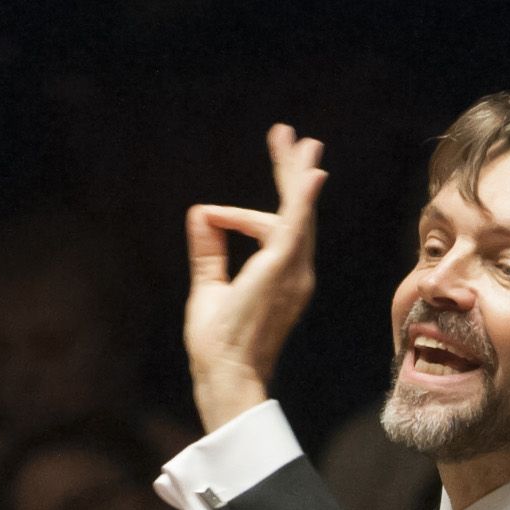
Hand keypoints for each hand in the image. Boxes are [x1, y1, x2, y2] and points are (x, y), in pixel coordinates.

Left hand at [183, 123, 325, 429]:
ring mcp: (292, 270)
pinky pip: (295, 226)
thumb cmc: (218, 344)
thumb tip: (200, 214)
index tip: (209, 217)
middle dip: (292, 172)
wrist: (226, 373)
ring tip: (297, 141)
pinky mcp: (283, 269)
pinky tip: (309, 174)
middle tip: (293, 136)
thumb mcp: (209, 287)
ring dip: (295, 173)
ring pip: (298, 211)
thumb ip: (208, 252)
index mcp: (281, 276)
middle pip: (297, 212)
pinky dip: (301, 199)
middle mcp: (295, 272)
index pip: (269, 228)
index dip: (235, 218)